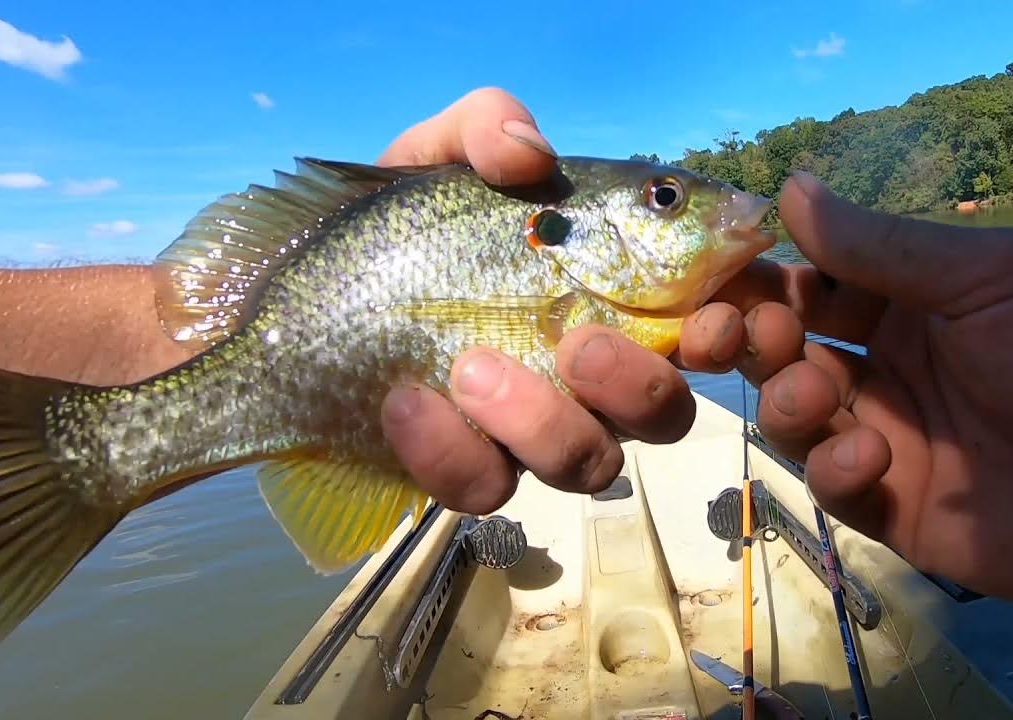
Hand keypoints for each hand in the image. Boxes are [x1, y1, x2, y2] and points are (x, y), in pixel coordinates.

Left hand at [375, 88, 699, 513]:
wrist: (284, 306)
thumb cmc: (383, 227)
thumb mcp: (428, 156)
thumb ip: (486, 127)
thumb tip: (531, 156)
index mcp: (606, 293)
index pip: (702, 319)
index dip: (728, 328)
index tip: (712, 318)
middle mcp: (585, 371)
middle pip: (666, 413)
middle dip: (641, 387)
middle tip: (580, 344)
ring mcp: (530, 430)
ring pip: (590, 464)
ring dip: (541, 421)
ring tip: (467, 366)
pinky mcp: (468, 470)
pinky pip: (488, 488)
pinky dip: (449, 449)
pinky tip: (402, 398)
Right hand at [699, 172, 1012, 671]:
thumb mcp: (990, 279)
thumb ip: (884, 247)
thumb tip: (788, 187)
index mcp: (908, 303)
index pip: (808, 281)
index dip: (757, 277)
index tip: (715, 274)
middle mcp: (885, 365)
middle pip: (780, 347)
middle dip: (746, 336)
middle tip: (737, 335)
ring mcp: (885, 438)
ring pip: (792, 414)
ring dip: (784, 397)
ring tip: (814, 391)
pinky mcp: (892, 507)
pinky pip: (830, 484)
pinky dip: (831, 466)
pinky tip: (870, 454)